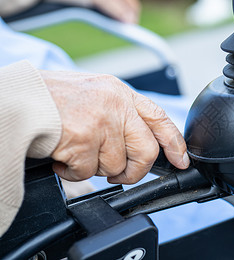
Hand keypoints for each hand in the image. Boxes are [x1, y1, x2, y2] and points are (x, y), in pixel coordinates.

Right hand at [40, 71, 188, 183]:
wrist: (17, 98)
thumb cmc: (51, 97)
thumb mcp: (94, 93)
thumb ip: (118, 112)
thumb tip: (137, 140)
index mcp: (120, 93)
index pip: (159, 118)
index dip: (175, 142)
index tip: (181, 160)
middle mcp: (116, 105)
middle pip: (146, 151)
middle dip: (135, 171)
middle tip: (120, 174)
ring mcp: (101, 122)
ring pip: (115, 165)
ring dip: (95, 168)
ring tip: (76, 153)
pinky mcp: (83, 140)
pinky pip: (87, 172)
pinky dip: (72, 172)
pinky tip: (62, 156)